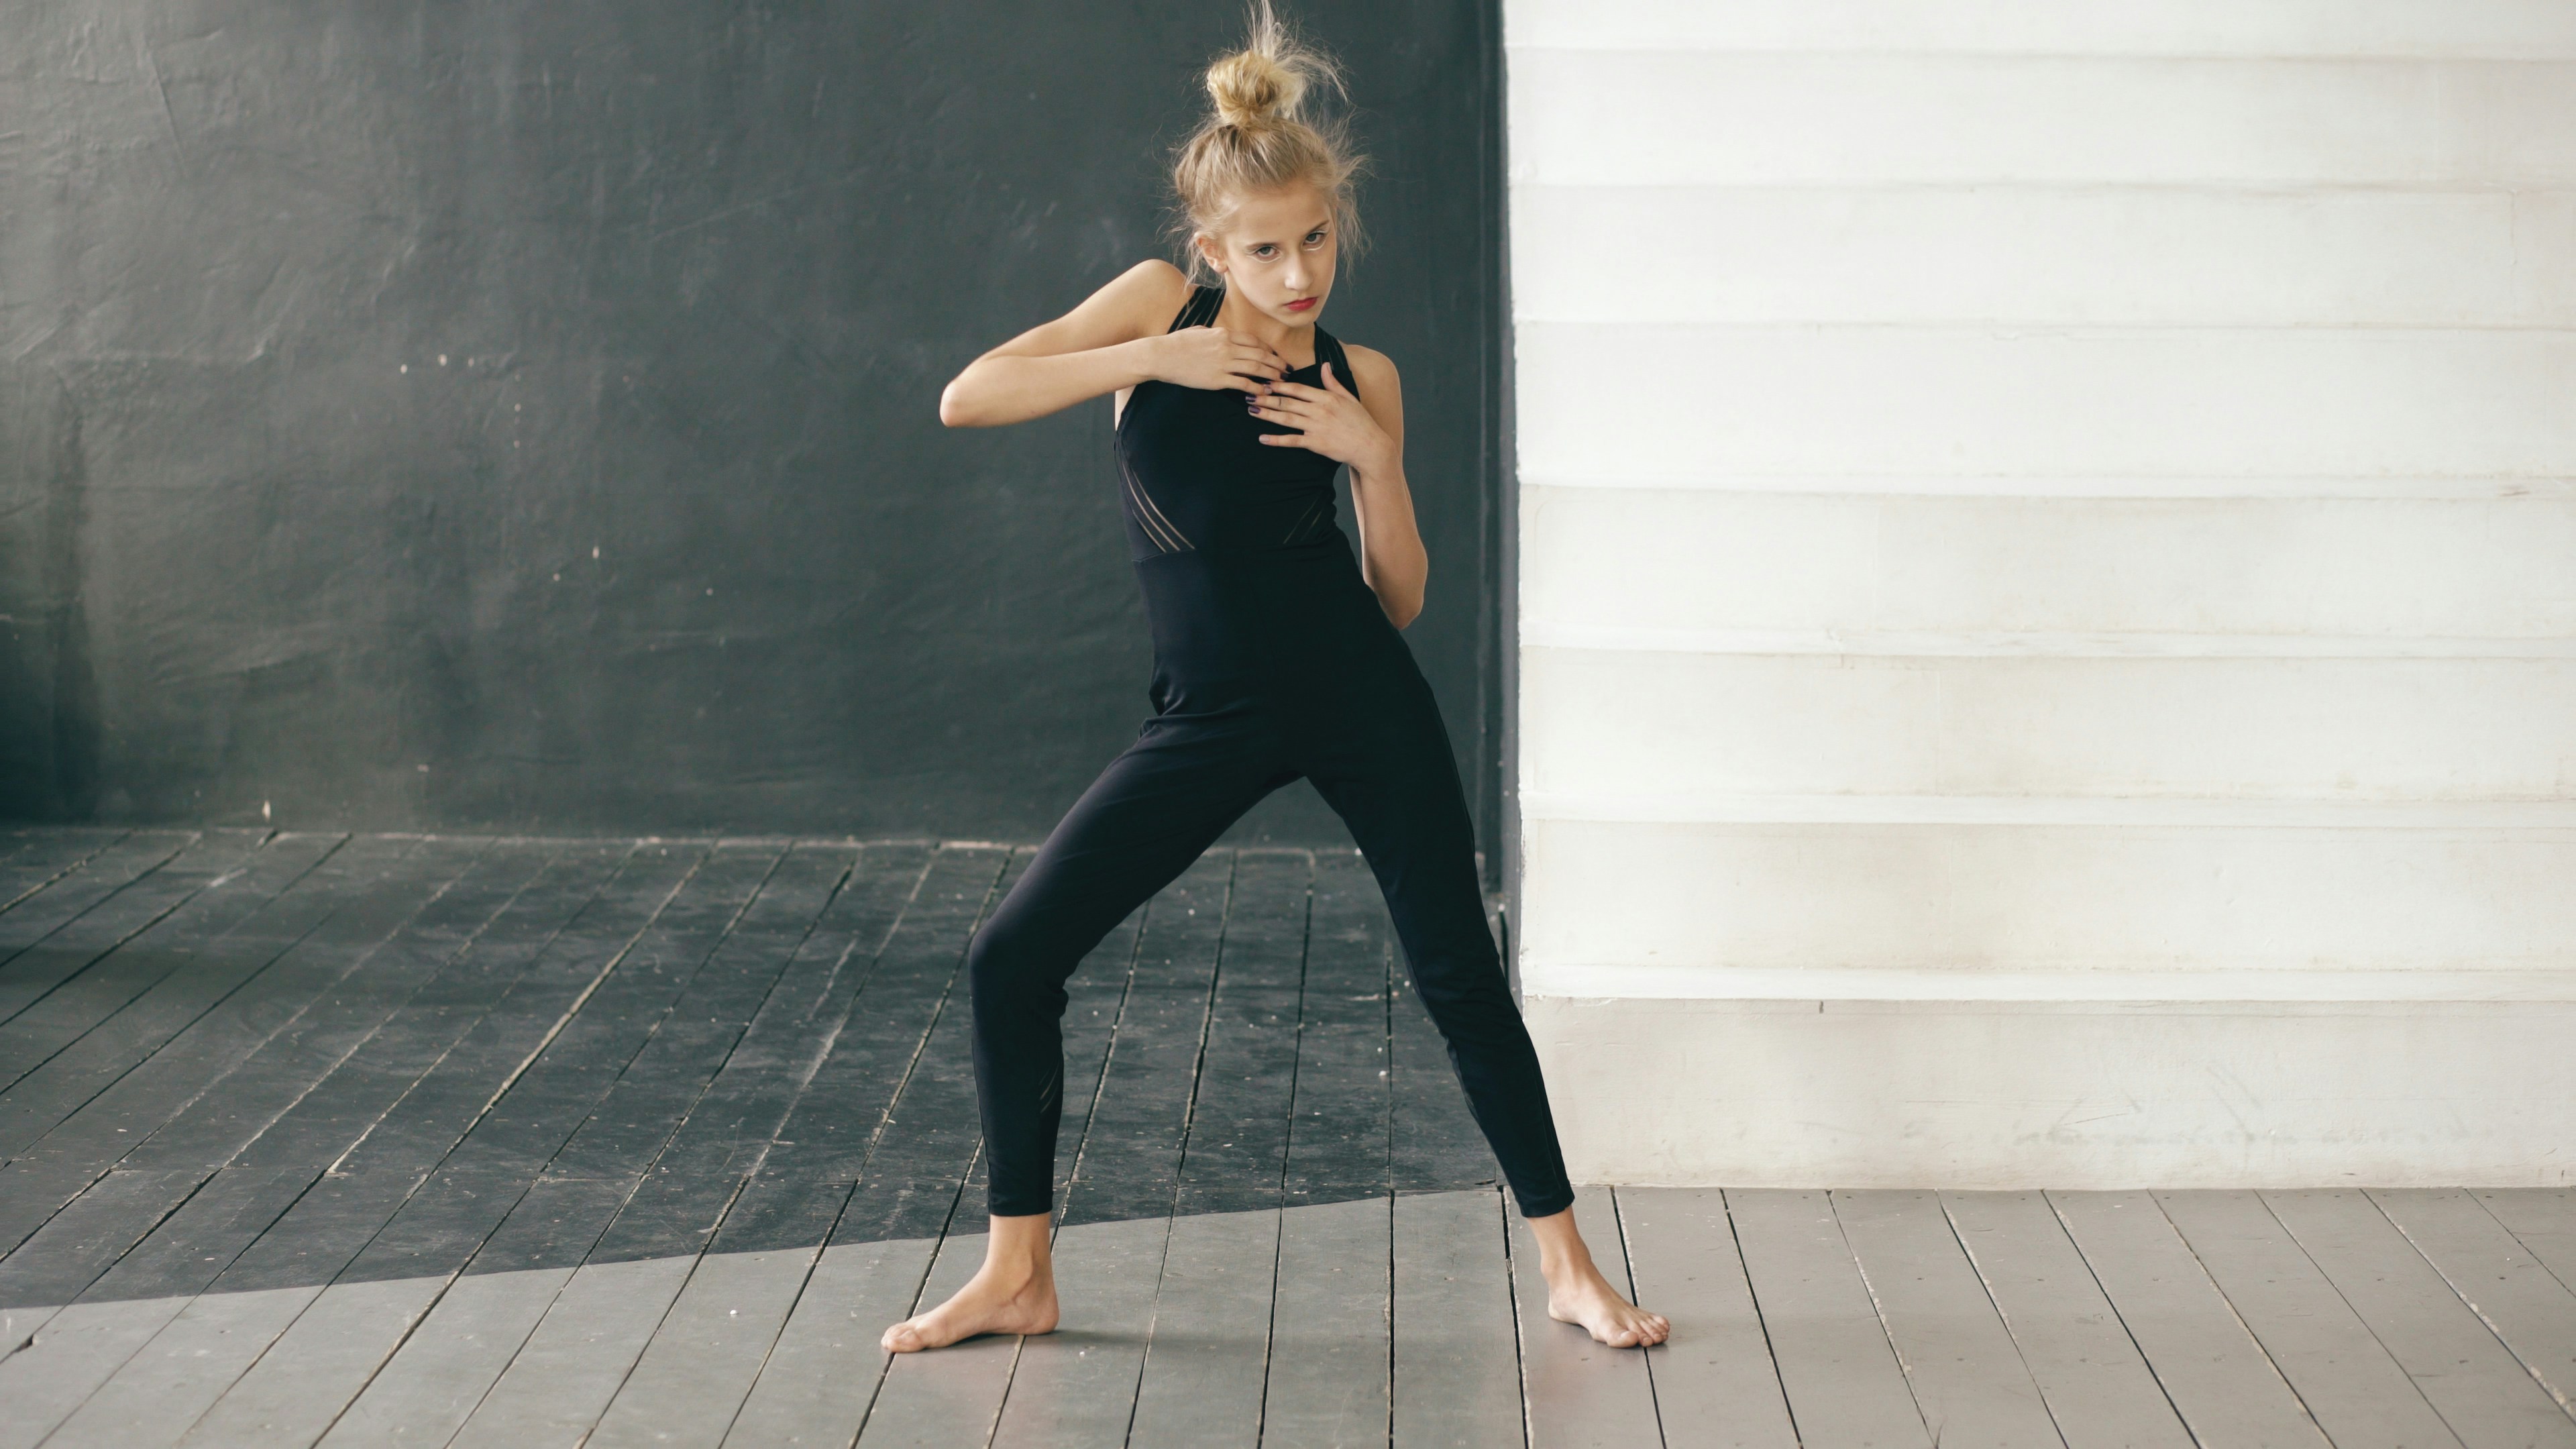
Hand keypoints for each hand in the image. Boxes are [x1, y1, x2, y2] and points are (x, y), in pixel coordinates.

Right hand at [1152, 326, 1287, 391]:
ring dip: (1271, 375)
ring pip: (1256, 368)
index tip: (1276, 357)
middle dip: (1277, 363)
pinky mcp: (1217, 379)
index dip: (1269, 350)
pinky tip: (1262, 392)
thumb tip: (1221, 335)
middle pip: (1261, 354)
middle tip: (1287, 370)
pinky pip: (1243, 383)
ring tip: (1280, 382)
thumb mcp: (1199, 331)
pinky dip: (1255, 388)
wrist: (1161, 355)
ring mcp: (1224, 363)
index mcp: (1224, 334)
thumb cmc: (1177, 343)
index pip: (1254, 341)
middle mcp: (1228, 346)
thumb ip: (1215, 334)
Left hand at [1246, 363, 1390, 469]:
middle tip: (1250, 394)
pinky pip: (1292, 440)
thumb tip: (1324, 365)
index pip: (1298, 388)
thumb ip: (1333, 383)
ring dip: (1267, 413)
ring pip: (1286, 418)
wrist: (1370, 447)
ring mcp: (1316, 427)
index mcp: (1327, 397)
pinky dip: (1276, 440)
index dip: (1280, 385)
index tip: (1266, 381)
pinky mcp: (1315, 443)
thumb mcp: (1349, 398)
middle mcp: (1319, 410)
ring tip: (1252, 410)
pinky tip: (1263, 438)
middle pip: (1287, 402)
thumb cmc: (1361, 422)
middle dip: (1267, 397)